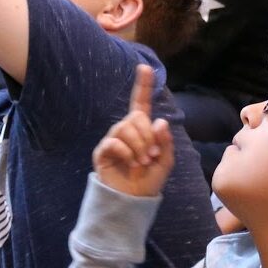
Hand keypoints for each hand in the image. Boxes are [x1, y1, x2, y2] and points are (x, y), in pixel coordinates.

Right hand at [92, 63, 174, 197]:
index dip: (143, 85)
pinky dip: (126, 152)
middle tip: (152, 156)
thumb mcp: (165, 161)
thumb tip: (159, 121)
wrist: (133, 200)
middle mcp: (126, 130)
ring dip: (139, 146)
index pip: (141, 102)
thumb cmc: (149, 180)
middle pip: (136, 117)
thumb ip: (165, 141)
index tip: (144, 67)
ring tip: (142, 162)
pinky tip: (130, 163)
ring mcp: (113, 139)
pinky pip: (114, 142)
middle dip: (148, 136)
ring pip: (126, 128)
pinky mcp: (102, 151)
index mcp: (142, 129)